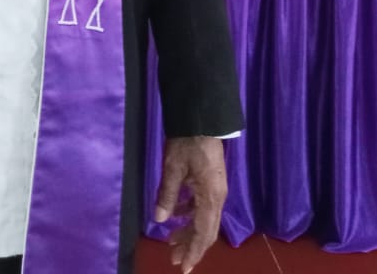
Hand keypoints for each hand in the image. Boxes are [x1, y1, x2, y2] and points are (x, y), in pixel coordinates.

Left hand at [154, 135, 226, 273]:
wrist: (202, 118)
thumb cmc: (187, 142)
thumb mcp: (173, 168)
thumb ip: (167, 195)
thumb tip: (159, 219)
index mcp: (210, 197)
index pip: (203, 233)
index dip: (193, 252)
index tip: (184, 268)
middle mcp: (218, 198)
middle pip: (206, 230)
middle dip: (191, 246)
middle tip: (174, 258)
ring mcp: (217, 190)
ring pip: (205, 219)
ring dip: (189, 231)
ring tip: (171, 240)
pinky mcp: (212, 182)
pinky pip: (203, 206)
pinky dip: (190, 215)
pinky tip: (176, 215)